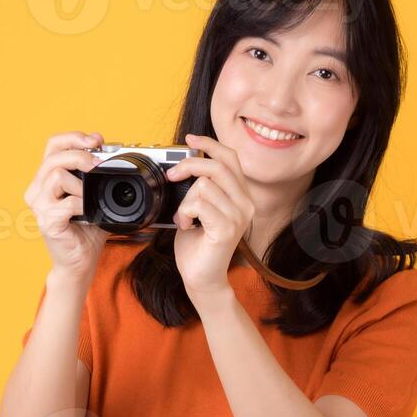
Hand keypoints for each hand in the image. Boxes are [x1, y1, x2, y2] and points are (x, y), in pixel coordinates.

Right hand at [23, 131, 109, 280]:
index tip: (96, 141)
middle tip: (99, 164)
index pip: (53, 145)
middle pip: (54, 156)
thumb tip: (111, 152)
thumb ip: (96, 174)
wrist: (80, 261)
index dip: (74, 137)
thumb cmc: (86, 230)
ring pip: (56, 174)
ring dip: (81, 182)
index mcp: (46, 179)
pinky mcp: (47, 222)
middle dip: (81, 155)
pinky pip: (66, 202)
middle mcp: (37, 190)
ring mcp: (40, 206)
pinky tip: (87, 213)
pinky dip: (82, 204)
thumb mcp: (93, 195)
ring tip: (90, 196)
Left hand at [167, 132, 255, 304]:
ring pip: (203, 185)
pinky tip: (187, 225)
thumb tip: (185, 165)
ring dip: (184, 201)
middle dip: (188, 166)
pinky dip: (185, 213)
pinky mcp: (227, 229)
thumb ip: (200, 187)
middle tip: (171, 176)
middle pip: (216, 165)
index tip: (190, 139)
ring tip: (185, 218)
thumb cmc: (198, 245)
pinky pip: (199, 204)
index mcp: (240, 195)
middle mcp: (245, 203)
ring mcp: (239, 216)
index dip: (209, 143)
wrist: (201, 278)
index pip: (230, 157)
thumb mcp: (199, 208)